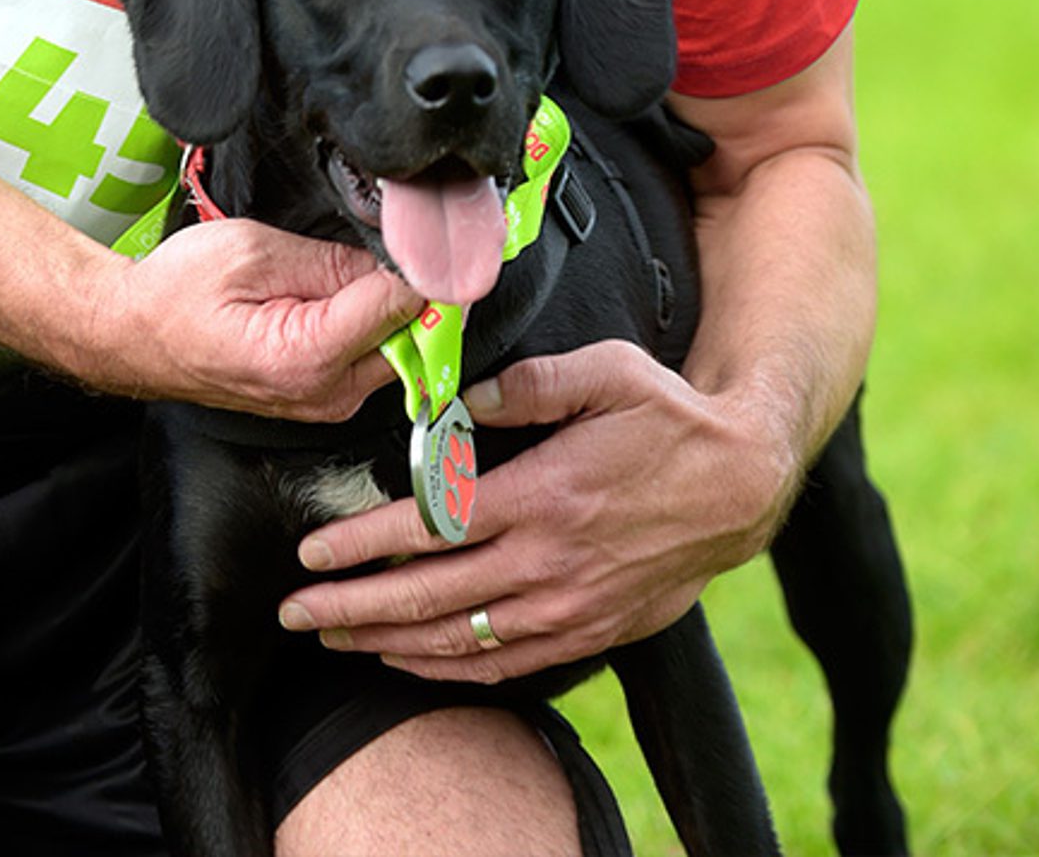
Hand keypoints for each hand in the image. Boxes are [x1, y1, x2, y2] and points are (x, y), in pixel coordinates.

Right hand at [90, 218, 424, 420]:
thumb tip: (394, 262)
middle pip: (414, 335)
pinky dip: (372, 322)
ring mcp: (325, 403)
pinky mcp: (322, 397)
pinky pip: (373, 357)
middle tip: (387, 241)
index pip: (403, 307)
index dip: (414, 263)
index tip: (415, 235)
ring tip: (348, 265)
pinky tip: (338, 292)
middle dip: (411, 287)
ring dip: (391, 305)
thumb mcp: (253, 252)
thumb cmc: (176, 294)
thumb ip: (330, 260)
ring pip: (399, 347)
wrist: (133, 333)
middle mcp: (325, 395)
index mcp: (308, 359)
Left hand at [277, 340, 794, 680]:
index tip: (313, 552)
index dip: (364, 543)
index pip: (431, 528)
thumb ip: (527, 382)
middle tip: (295, 611)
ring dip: (389, 641)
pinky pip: (506, 662)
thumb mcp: (605, 371)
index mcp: (544, 494)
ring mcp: (569, 605)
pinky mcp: (590, 630)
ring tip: (336, 637)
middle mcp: (549, 561)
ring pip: (460, 638)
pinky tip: (410, 659)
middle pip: (430, 595)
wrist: (742, 484)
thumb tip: (462, 397)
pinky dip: (450, 667)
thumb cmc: (668, 418)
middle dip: (353, 605)